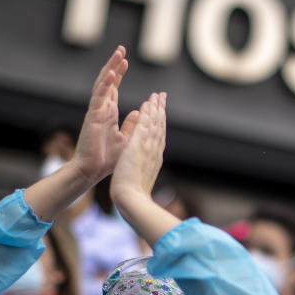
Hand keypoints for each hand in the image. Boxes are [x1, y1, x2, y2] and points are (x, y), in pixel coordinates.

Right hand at [70, 46, 130, 181]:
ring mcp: (96, 112)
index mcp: (108, 113)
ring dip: (110, 69)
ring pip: (102, 85)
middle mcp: (101, 109)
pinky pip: (99, 97)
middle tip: (121, 49)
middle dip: (113, 65)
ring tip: (118, 54)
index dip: (118, 73)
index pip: (113, 88)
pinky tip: (111, 74)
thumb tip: (139, 112)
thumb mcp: (126, 139)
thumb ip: (131, 124)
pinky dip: (105, 85)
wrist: (92, 171)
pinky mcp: (93, 117)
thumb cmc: (107, 159)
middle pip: (107, 81)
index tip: (125, 60)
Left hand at [109, 92, 179, 247]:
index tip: (160, 113)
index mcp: (154, 158)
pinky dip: (147, 113)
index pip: (158, 137)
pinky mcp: (139, 146)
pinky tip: (147, 103)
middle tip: (162, 97)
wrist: (132, 199)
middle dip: (161, 111)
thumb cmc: (134, 195)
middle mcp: (154, 151)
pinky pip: (144, 125)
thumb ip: (144, 171)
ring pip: (154, 123)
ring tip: (156, 95)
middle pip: (160, 127)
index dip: (160, 123)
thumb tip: (145, 172)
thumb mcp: (141, 180)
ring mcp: (148, 148)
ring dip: (155, 108)